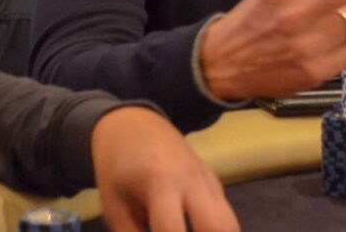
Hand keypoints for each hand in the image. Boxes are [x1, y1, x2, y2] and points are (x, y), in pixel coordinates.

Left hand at [91, 107, 238, 231]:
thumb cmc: (118, 168)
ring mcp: (209, 179)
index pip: (172, 231)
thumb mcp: (115, 206)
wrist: (134, 125)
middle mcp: (193, 180)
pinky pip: (226, 216)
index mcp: (161, 183)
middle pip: (219, 227)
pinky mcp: (215, 182)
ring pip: (230, 224)